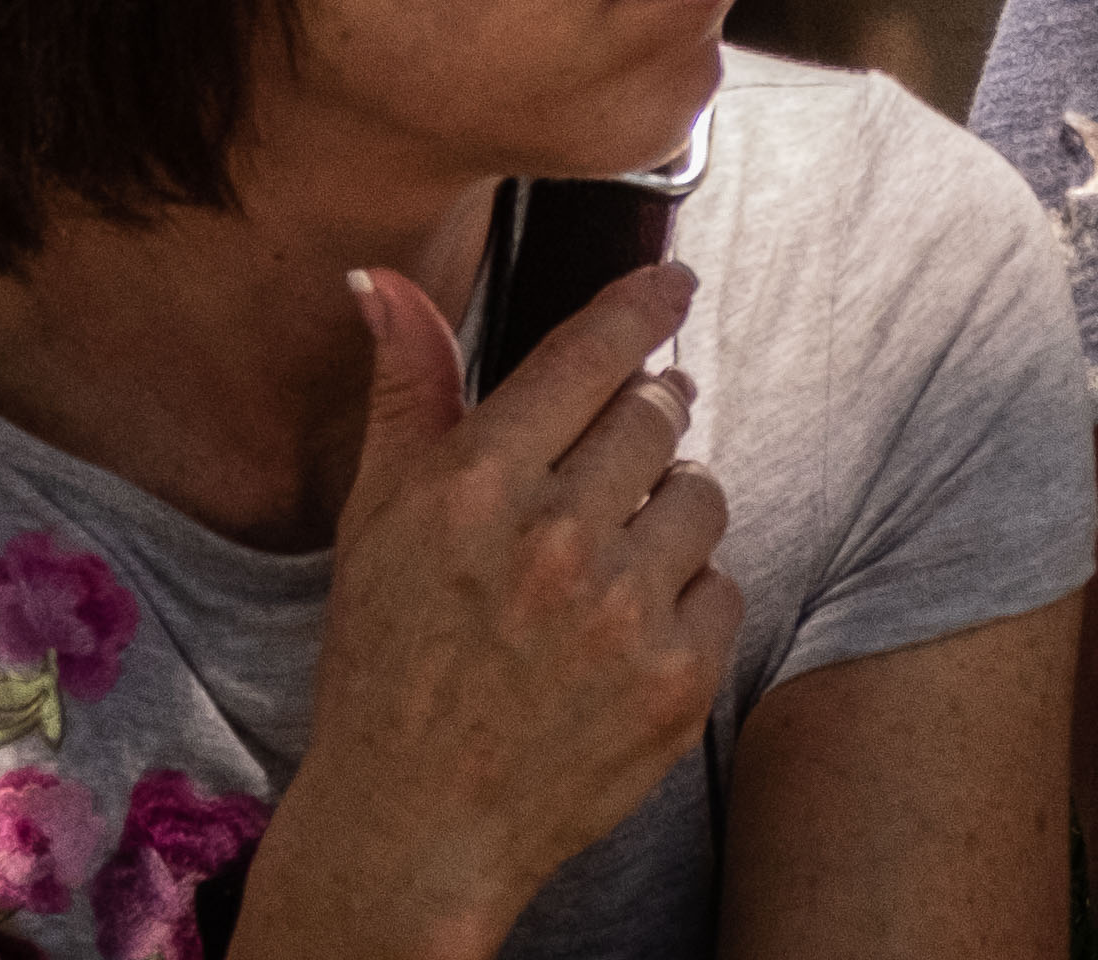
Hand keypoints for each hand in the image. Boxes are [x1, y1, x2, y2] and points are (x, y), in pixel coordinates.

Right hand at [236, 261, 736, 958]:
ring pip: (701, 500)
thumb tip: (384, 283)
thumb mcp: (373, 516)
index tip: (669, 281)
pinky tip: (633, 615)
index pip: (586, 357)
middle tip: (629, 434)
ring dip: (673, 503)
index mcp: (475, 484)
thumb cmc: (387, 658)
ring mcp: (624, 613)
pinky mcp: (676, 682)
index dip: (638, 304)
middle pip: (655, 418)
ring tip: (622, 539)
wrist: (420, 817)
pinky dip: (689, 592)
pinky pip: (724, 588)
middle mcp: (556, 538)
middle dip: (649, 412)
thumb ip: (404, 392)